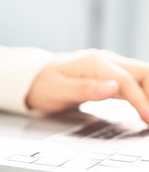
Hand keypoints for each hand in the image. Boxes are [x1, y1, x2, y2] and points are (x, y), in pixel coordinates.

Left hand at [26, 49, 148, 122]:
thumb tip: (113, 88)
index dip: (141, 100)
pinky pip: (135, 83)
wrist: (34, 78)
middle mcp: (106, 61)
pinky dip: (145, 95)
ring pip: (143, 76)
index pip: (126, 81)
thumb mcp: (58, 91)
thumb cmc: (44, 85)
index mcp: (94, 64)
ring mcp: (110, 67)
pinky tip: (147, 109)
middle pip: (143, 73)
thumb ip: (85, 89)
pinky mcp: (111, 75)